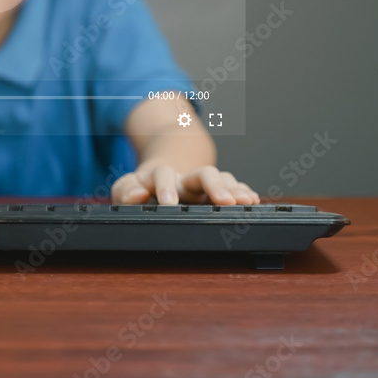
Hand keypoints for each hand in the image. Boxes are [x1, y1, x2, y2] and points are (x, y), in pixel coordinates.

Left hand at [111, 164, 259, 204]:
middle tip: (224, 201)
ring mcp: (203, 185)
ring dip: (234, 189)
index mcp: (162, 176)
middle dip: (215, 185)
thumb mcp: (126, 188)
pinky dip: (243, 192)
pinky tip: (253, 200)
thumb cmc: (141, 187)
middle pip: (204, 173)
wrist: (159, 177)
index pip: (163, 174)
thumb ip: (124, 191)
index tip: (168, 204)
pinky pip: (233, 187)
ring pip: (222, 179)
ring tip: (246, 200)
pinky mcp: (216, 192)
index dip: (165, 187)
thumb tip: (138, 194)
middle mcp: (186, 178)